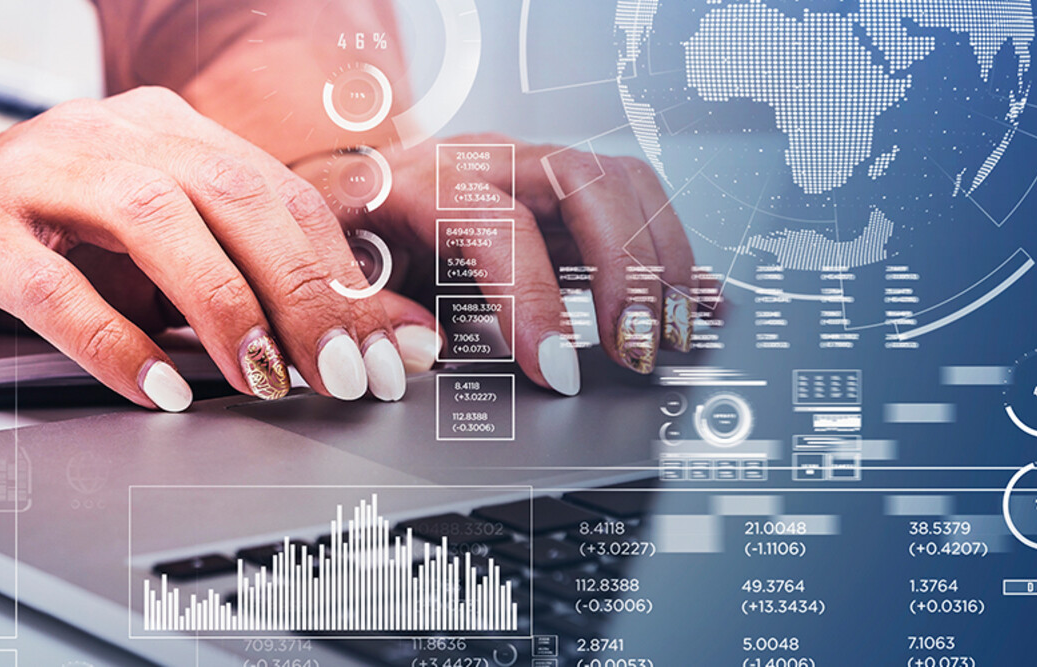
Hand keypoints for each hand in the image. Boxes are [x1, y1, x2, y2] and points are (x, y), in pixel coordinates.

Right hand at [0, 87, 414, 410]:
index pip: (280, 193)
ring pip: (154, 223)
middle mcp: (108, 135)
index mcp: (162, 133)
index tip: (393, 349)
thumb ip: (237, 287)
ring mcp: (36, 174)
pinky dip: (113, 342)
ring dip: (221, 306)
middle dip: (305, 291)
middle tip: (347, 371)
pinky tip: (155, 388)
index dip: (345, 273)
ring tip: (264, 377)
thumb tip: (360, 339)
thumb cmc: (27, 246)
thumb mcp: (141, 258)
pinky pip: (53, 286)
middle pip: (235, 198)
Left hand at [310, 133, 706, 394]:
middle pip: (583, 183)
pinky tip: (701, 303)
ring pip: (623, 185)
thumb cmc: (343, 232)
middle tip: (636, 349)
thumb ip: (371, 311)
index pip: (497, 225)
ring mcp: (535, 170)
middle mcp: (489, 160)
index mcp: (424, 180)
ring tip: (672, 336)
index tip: (557, 368)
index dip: (533, 298)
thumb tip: (418, 354)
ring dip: (659, 261)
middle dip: (624, 268)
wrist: (350, 187)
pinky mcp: (565, 196)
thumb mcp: (335, 270)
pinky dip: (673, 257)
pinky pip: (637, 208)